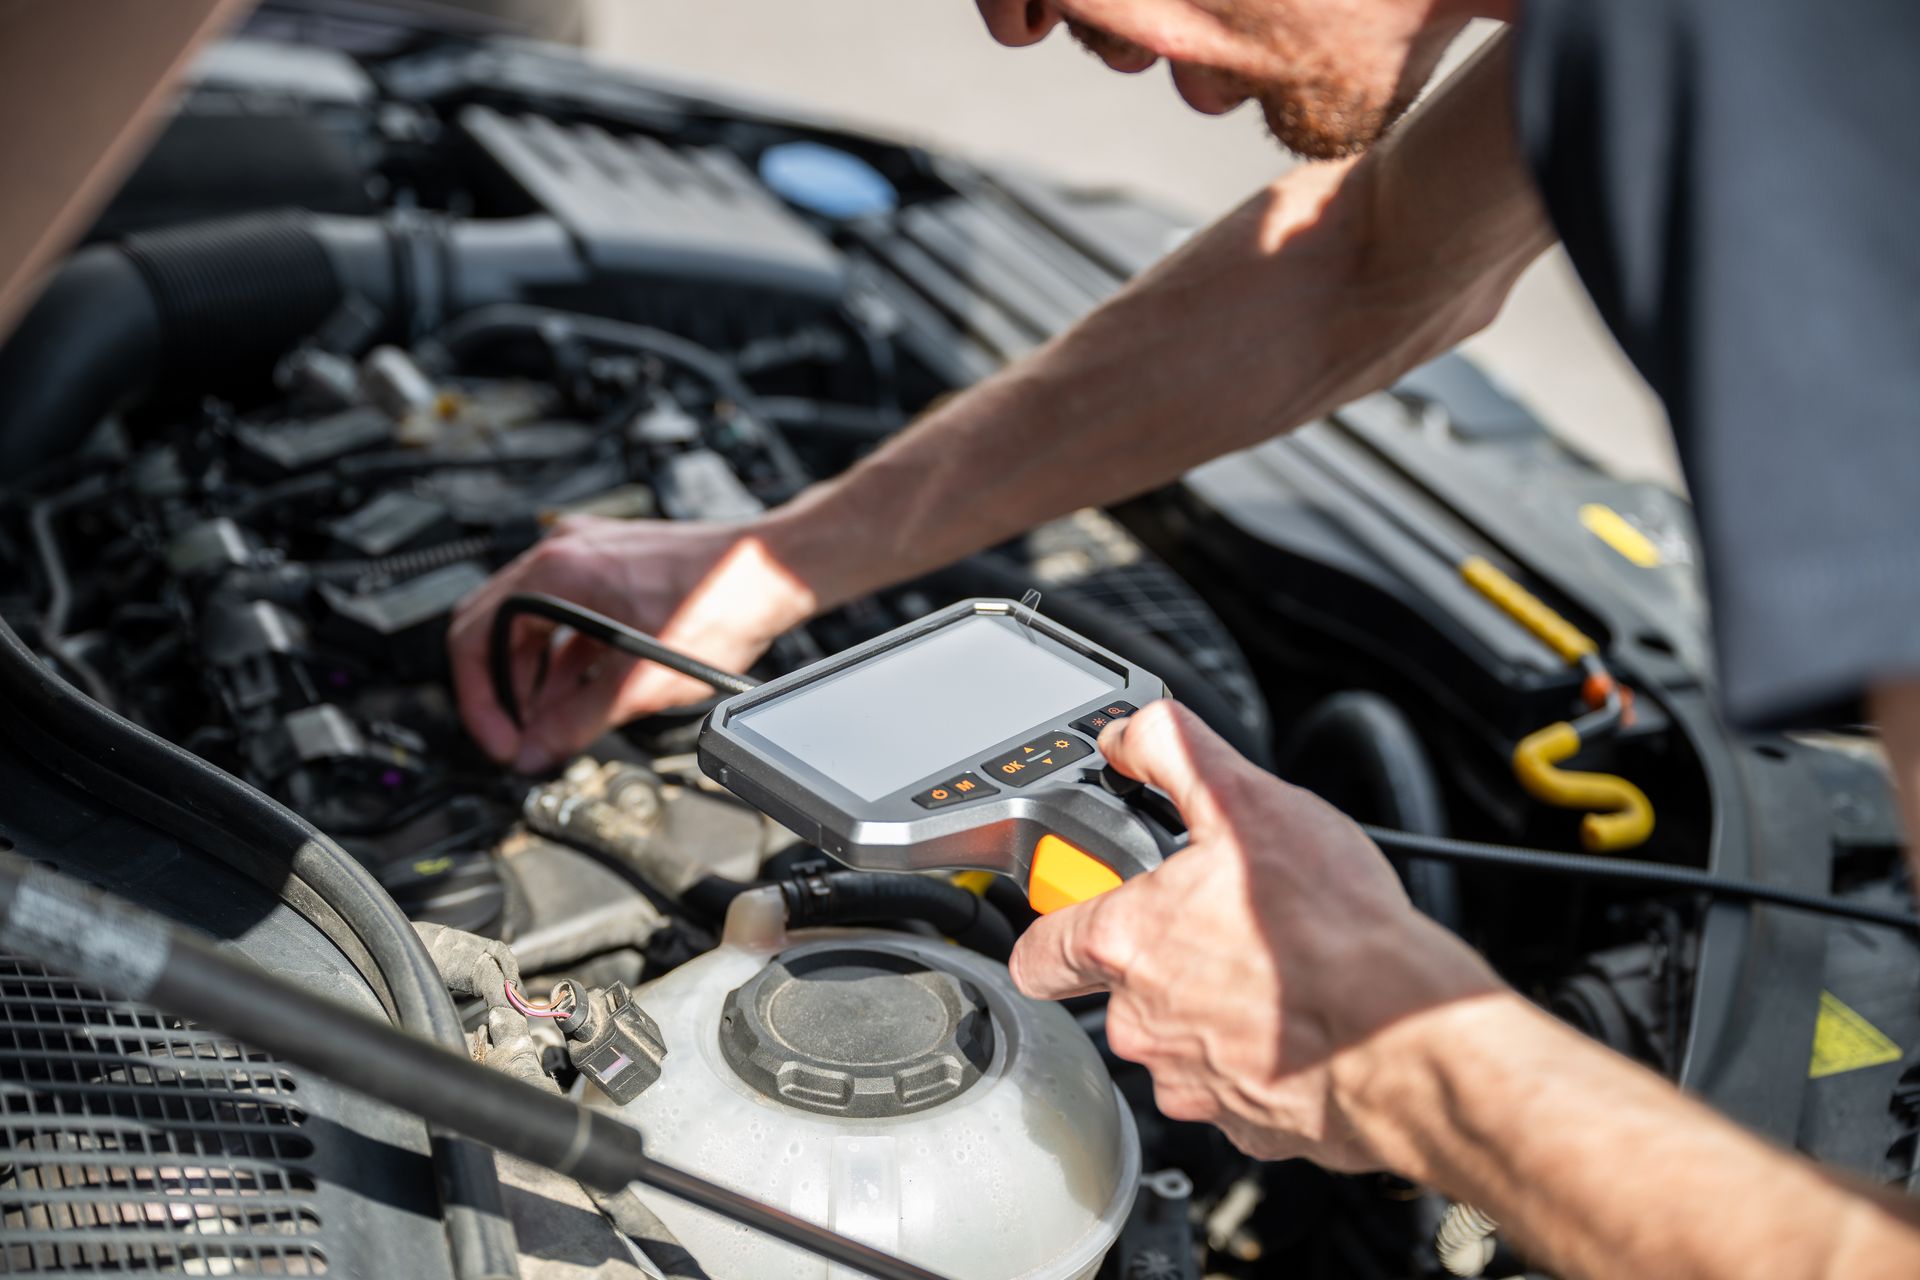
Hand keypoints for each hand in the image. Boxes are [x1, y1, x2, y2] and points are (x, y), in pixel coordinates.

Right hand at [448, 515, 816, 771]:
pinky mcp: (613, 571)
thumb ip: (578, 722)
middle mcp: (565, 552)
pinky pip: (568, 620)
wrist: (776, 570)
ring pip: (534, 629)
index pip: (477, 638)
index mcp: (557, 570)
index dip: (483, 700)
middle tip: (521, 740)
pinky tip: (581, 700)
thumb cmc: (722, 598)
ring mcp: (589, 558)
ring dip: (538, 681)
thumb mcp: (640, 680)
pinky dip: (567, 662)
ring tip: (554, 730)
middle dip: (506, 693)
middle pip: (497, 631)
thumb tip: (535, 752)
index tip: (501, 739)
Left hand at [1009, 700, 1500, 1167]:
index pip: (1037, 951)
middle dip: (1161, 961)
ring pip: (1177, 1042)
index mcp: (1124, 944)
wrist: (1403, 1033)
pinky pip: (1235, 1086)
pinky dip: (1260, 1056)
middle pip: (1118, 993)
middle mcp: (1140, 1023)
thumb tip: (1132, 735)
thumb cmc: (1330, 928)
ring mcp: (1189, 1082)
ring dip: (1210, 1011)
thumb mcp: (1246, 800)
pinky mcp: (1244, 1126)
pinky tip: (1300, 1020)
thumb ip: (1173, 753)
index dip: (1055, 924)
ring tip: (1272, 969)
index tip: (1082, 910)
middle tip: (1220, 926)